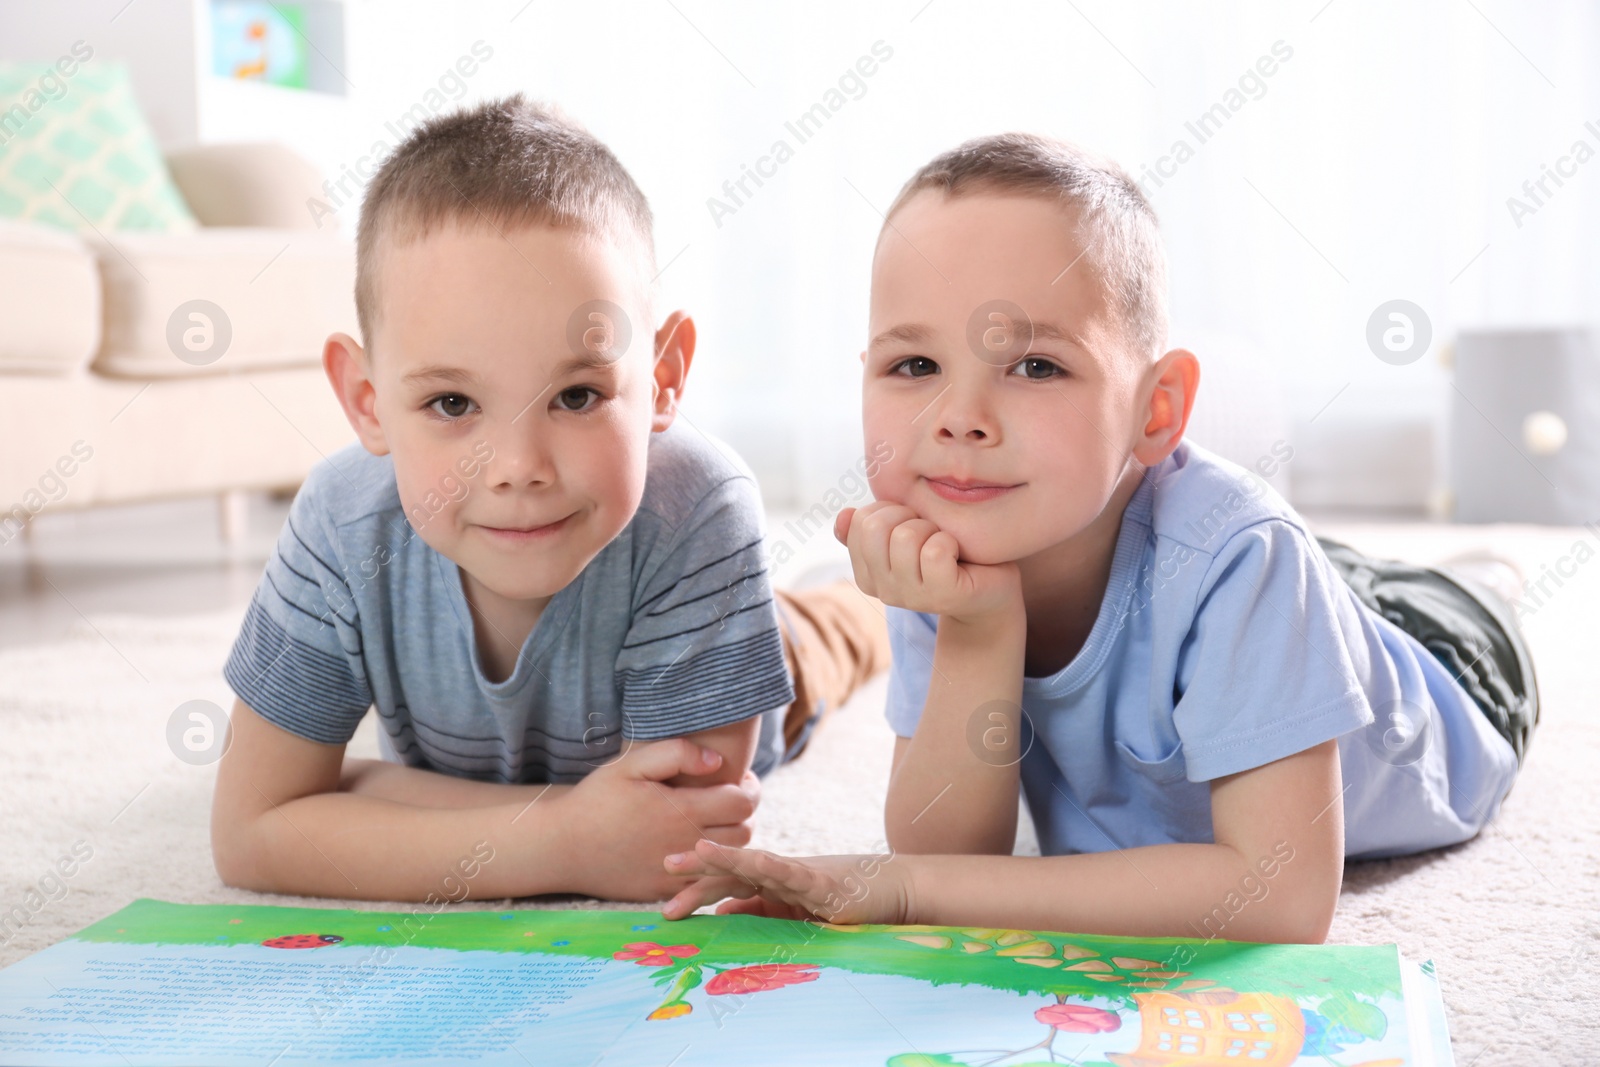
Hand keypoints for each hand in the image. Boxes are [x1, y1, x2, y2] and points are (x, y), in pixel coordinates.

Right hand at [556, 740, 760, 901]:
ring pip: (731, 860)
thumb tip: (717, 761)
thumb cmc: (597, 800)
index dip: (749, 788)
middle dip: (744, 814)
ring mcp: (679, 872)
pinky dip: (715, 868)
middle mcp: (686, 844)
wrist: (563, 846)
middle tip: (729, 801)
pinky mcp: (668, 891)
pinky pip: (708, 883)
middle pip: (745, 832)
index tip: (739, 780)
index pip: (743, 802)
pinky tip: (702, 850)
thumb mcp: (630, 765)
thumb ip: (677, 754)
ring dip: (733, 841)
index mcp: (682, 810)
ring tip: (717, 823)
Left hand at [659, 839, 911, 924]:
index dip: (697, 887)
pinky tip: (751, 861)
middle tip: (663, 868)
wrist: (893, 892)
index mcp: (771, 883)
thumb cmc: (845, 902)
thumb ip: (760, 911)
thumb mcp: (795, 912)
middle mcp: (780, 873)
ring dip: (725, 857)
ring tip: (694, 852)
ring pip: (756, 863)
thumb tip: (720, 913)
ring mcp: (800, 874)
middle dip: (698, 869)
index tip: (667, 902)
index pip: (727, 882)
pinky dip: (770, 866)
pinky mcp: (822, 882)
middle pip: (732, 868)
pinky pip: (793, 872)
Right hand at [834, 501, 1021, 626]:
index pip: (859, 521)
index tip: (910, 522)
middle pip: (875, 527)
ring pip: (905, 537)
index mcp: (867, 574)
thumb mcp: (904, 535)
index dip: (890, 509)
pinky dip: (950, 541)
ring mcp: (912, 597)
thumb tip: (844, 516)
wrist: (989, 587)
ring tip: (944, 543)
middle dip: (907, 515)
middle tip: (928, 529)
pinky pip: (934, 551)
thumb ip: (870, 528)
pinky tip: (957, 554)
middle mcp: (883, 590)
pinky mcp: (943, 596)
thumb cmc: (945, 553)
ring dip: (932, 529)